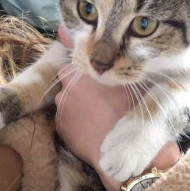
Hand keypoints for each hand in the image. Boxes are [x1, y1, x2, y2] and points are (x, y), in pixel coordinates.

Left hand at [54, 26, 180, 190]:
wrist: (123, 149)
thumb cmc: (129, 111)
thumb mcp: (129, 81)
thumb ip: (110, 61)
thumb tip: (89, 40)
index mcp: (81, 73)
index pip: (74, 60)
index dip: (84, 67)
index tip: (93, 75)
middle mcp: (65, 88)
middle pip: (68, 82)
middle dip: (79, 87)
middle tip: (98, 98)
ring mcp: (61, 108)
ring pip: (66, 101)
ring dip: (76, 105)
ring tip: (95, 115)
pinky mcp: (60, 127)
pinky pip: (65, 119)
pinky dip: (74, 121)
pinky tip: (89, 127)